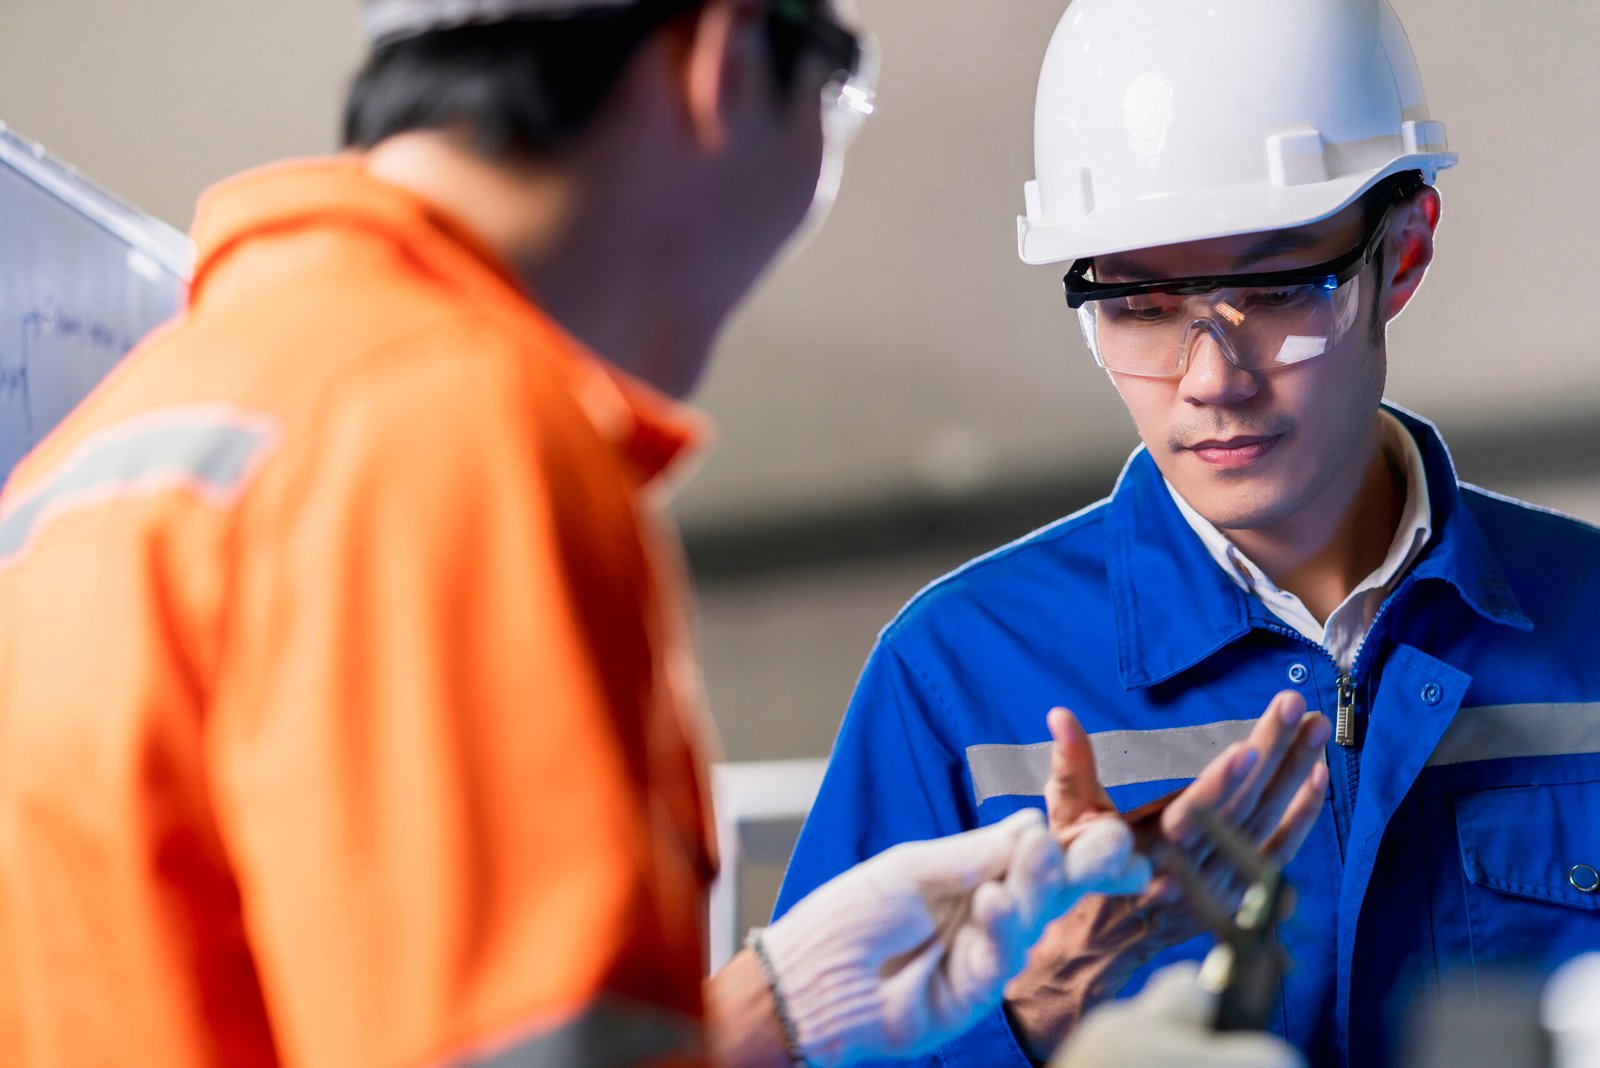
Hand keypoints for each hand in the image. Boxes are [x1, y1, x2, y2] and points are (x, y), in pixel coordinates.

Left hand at [756, 808, 1149, 1067]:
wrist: (807, 976)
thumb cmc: (849, 916)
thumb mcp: (912, 869)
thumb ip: (973, 854)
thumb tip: (1034, 826)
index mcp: (974, 879)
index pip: (1033, 859)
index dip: (1071, 848)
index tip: (1105, 828)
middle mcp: (985, 918)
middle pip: (1044, 893)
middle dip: (1075, 868)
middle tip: (1103, 842)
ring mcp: (980, 959)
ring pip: (1025, 924)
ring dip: (1032, 889)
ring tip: (1034, 858)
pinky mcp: (969, 999)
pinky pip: (995, 965)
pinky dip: (997, 934)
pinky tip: (992, 905)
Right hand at [1003, 692, 1329, 1058]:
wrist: (1102, 942)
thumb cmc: (1082, 870)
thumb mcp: (1067, 819)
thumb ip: (1071, 766)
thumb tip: (1061, 716)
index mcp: (1145, 853)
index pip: (1191, 818)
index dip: (1219, 785)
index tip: (1247, 749)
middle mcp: (1189, 873)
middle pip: (1240, 810)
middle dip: (1271, 754)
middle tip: (1294, 707)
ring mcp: (1220, 886)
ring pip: (1264, 826)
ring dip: (1294, 774)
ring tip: (1315, 727)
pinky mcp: (1238, 892)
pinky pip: (1278, 852)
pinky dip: (1302, 816)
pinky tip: (1318, 779)